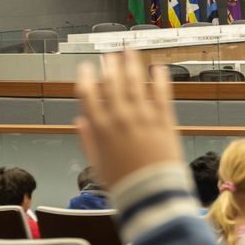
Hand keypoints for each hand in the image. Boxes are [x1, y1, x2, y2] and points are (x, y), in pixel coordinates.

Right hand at [75, 51, 182, 188]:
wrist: (152, 194)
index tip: (87, 68)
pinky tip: (158, 67)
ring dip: (132, 64)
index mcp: (100, 128)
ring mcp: (143, 117)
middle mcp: (120, 118)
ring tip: (130, 51)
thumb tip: (81, 121)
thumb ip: (88, 140)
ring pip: (135, 82)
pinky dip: (159, 78)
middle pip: (112, 83)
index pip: (88, 94)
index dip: (86, 78)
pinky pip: (161, 93)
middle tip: (110, 55)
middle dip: (110, 66)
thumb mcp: (97, 163)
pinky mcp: (164, 120)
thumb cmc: (124, 182)